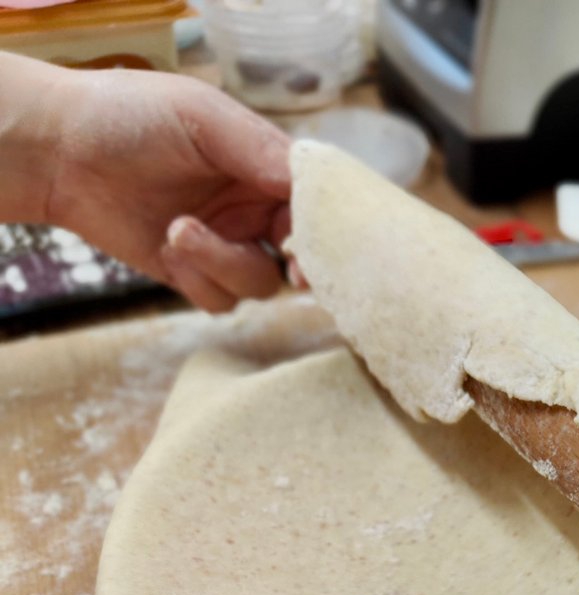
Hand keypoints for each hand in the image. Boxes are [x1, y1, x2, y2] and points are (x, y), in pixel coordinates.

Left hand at [2, 54, 290, 311]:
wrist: (61, 151)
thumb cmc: (129, 115)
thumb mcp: (201, 116)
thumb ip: (258, 148)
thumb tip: (309, 182)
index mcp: (262, 167)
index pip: (312, 205)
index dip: (322, 230)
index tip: (315, 245)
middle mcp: (251, 209)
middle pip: (298, 255)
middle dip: (296, 266)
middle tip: (290, 271)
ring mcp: (224, 245)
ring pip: (259, 283)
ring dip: (224, 263)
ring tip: (179, 231)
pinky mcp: (193, 275)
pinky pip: (220, 300)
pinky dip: (198, 281)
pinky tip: (166, 250)